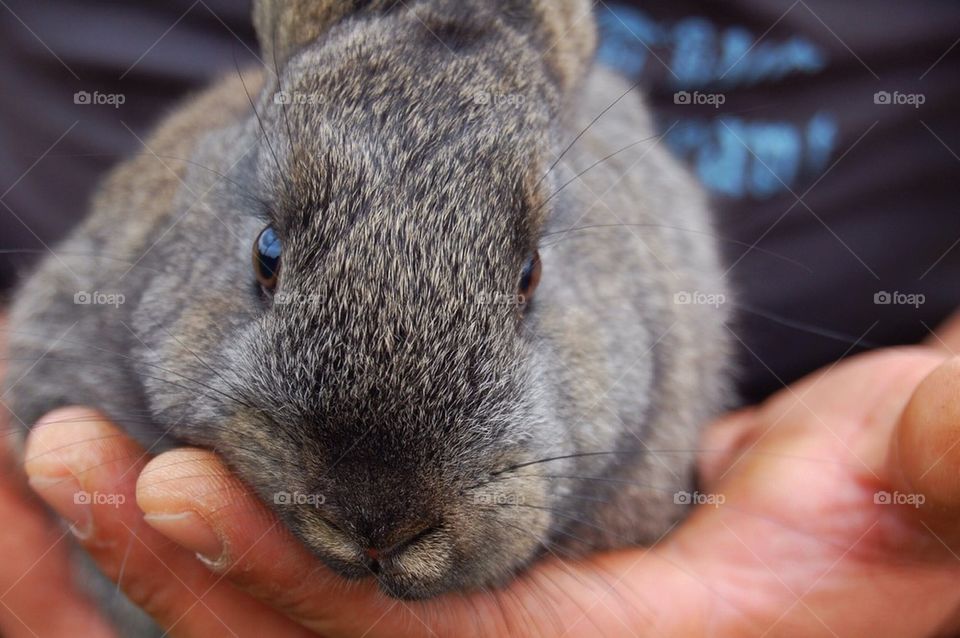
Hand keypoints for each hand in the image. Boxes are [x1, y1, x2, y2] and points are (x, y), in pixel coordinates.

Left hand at [13, 322, 959, 635]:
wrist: (882, 532)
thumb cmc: (896, 518)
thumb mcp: (915, 489)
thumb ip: (929, 468)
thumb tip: (946, 436)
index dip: (287, 575)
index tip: (169, 480)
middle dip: (186, 569)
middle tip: (60, 454)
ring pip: (307, 628)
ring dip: (191, 552)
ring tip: (75, 458)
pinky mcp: (492, 607)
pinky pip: (340, 592)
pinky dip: (251, 544)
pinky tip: (177, 486)